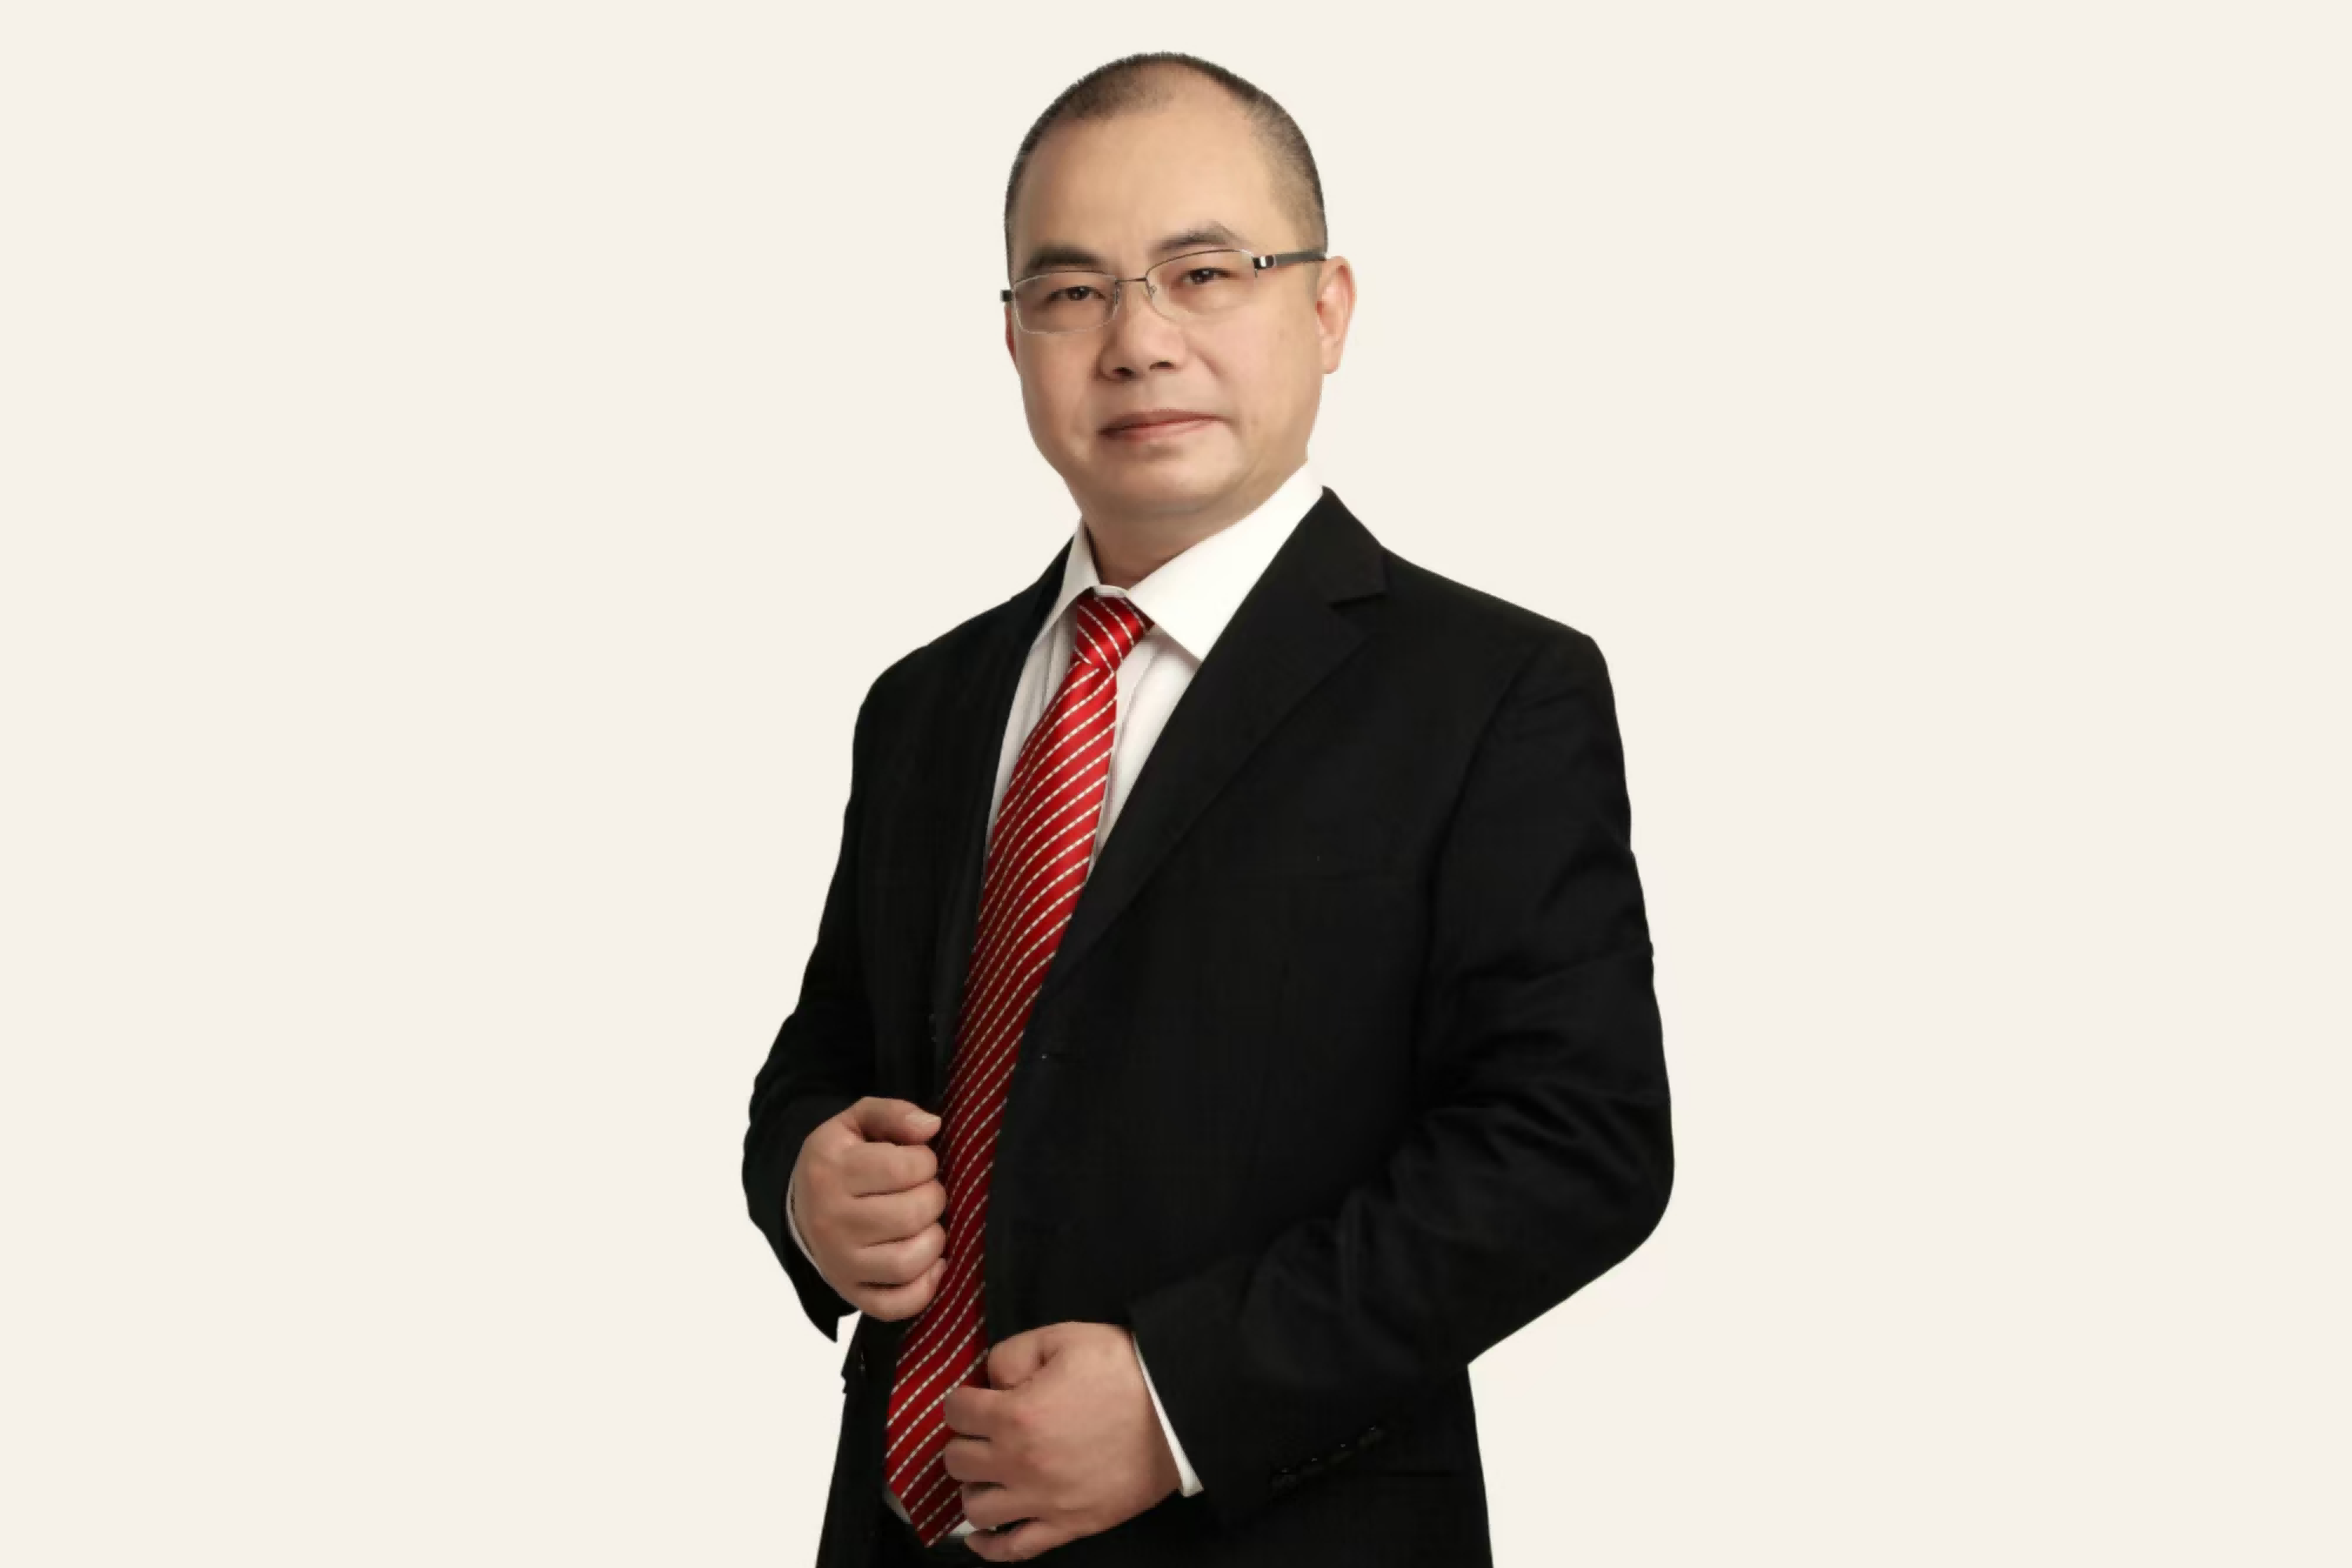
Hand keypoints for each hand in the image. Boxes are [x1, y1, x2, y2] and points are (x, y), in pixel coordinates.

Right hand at [790, 1097, 948, 1320]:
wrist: (800, 1204)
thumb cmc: (842, 1159)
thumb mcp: (857, 1122)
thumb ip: (894, 1114)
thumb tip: (932, 1126)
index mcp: (831, 1170)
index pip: (906, 1168)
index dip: (926, 1162)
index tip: (917, 1162)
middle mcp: (831, 1220)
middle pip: (912, 1215)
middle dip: (933, 1198)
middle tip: (924, 1192)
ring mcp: (839, 1263)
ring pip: (908, 1262)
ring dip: (934, 1240)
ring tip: (926, 1224)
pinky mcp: (851, 1293)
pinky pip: (898, 1305)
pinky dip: (925, 1287)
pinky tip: (929, 1262)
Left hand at [939, 1321, 1182, 1560]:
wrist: (1176, 1411)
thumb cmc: (1122, 1370)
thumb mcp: (1063, 1338)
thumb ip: (1012, 1354)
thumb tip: (990, 1380)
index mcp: (1015, 1415)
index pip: (955, 1412)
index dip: (963, 1400)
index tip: (976, 1398)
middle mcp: (1020, 1463)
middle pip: (957, 1461)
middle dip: (965, 1440)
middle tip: (984, 1431)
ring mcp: (1043, 1501)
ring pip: (975, 1507)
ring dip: (975, 1486)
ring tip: (990, 1472)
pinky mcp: (1069, 1525)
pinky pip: (1014, 1549)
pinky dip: (989, 1546)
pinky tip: (981, 1535)